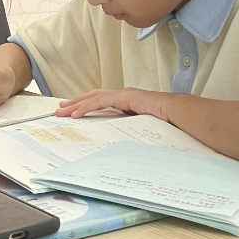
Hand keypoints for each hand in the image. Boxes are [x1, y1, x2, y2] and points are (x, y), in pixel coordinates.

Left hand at [55, 88, 170, 120]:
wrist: (178, 113)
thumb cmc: (165, 121)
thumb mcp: (141, 126)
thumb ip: (128, 129)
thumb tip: (117, 144)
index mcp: (126, 101)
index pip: (100, 100)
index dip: (85, 104)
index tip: (72, 111)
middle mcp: (122, 95)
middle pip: (92, 97)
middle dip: (75, 102)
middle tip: (59, 109)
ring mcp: (123, 94)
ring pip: (93, 98)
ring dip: (76, 105)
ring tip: (62, 112)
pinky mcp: (125, 97)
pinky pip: (101, 102)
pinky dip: (87, 107)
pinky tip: (76, 114)